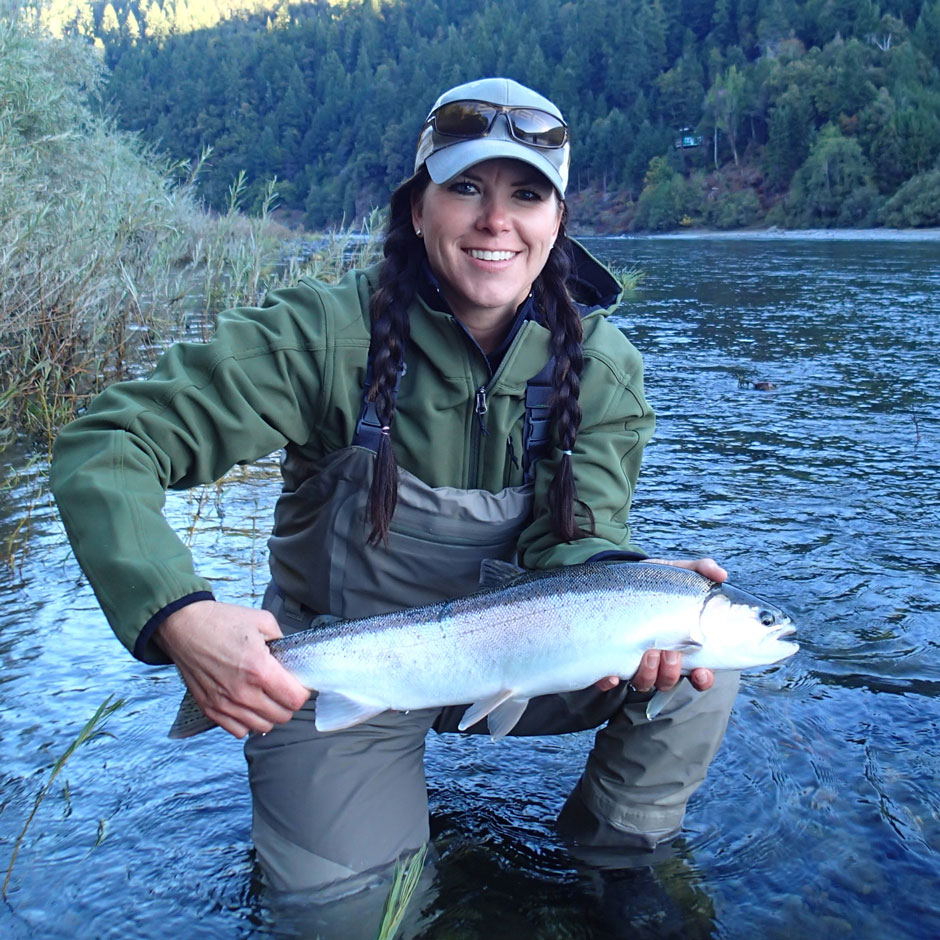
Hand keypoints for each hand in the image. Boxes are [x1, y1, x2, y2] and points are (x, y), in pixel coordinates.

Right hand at [156, 600, 309, 738]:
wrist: (184, 626)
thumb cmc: (221, 621)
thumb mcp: (263, 621)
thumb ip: (283, 642)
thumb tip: (291, 659)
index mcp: (259, 669)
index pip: (295, 699)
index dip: (302, 691)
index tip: (298, 683)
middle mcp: (243, 692)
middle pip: (282, 716)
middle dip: (288, 702)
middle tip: (283, 688)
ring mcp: (225, 704)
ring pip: (262, 726)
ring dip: (270, 714)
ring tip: (266, 696)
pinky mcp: (210, 709)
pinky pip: (239, 731)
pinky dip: (248, 722)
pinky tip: (248, 705)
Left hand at [593, 557, 726, 694]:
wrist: (622, 579)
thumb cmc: (658, 580)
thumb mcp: (680, 572)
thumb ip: (703, 569)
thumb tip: (722, 575)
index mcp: (681, 646)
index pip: (698, 675)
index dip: (702, 679)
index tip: (700, 672)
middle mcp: (659, 659)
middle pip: (668, 681)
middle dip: (670, 671)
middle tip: (669, 651)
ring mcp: (635, 661)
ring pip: (644, 683)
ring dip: (648, 674)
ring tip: (648, 652)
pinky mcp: (611, 657)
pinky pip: (608, 680)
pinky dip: (610, 681)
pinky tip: (612, 674)